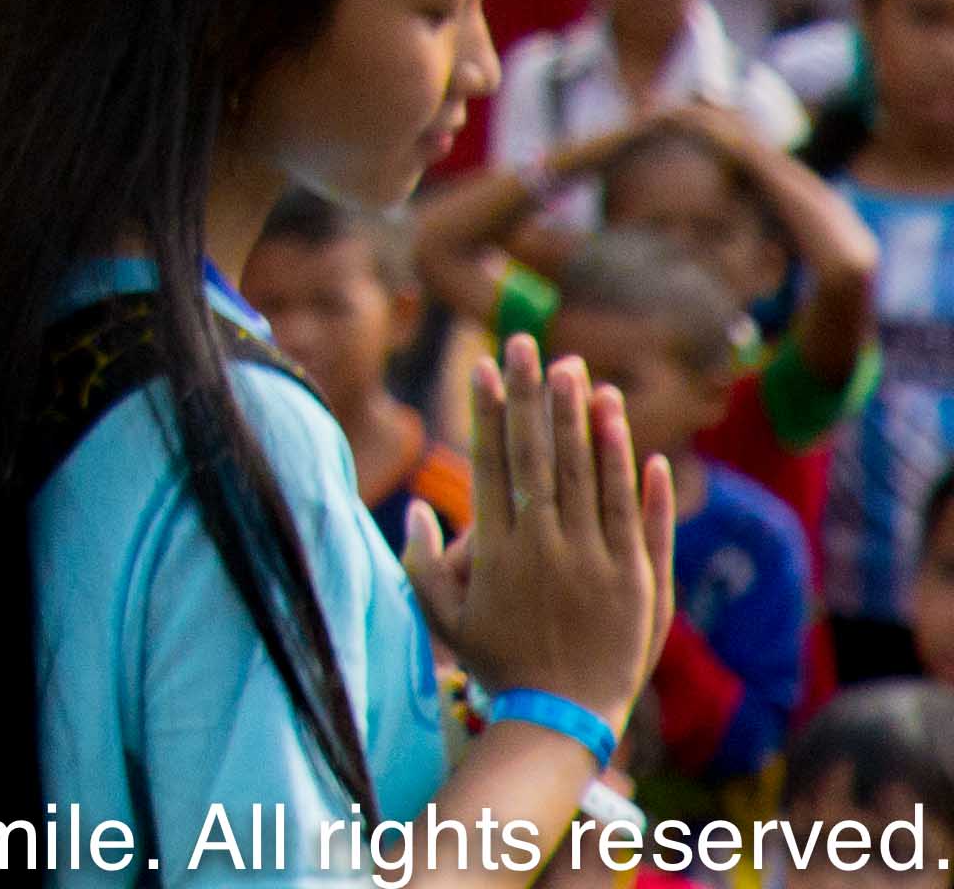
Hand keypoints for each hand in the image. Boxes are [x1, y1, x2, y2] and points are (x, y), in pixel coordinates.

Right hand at [406, 334, 673, 724]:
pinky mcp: (638, 584)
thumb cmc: (499, 663)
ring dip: (590, 425)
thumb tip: (419, 505)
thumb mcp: (443, 616)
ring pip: (595, 481)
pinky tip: (638, 445)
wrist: (563, 715)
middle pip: (542, 458)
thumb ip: (422, 559)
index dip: (489, 410)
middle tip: (533, 345)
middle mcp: (547, 547)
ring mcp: (597, 564)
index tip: (484, 364)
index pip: (493, 462)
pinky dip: (641, 483)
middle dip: (535, 397)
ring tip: (587, 377)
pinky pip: (640, 523)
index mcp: (499, 550)